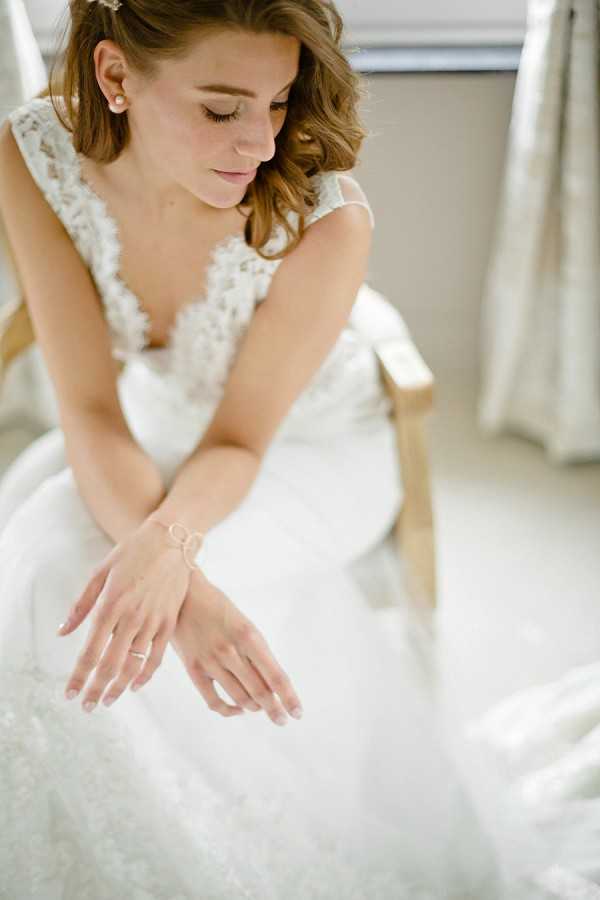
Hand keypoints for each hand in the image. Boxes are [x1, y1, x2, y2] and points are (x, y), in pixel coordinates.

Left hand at [58, 518, 191, 711]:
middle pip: (111, 664)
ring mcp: (153, 621)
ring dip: (119, 687)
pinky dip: (146, 674)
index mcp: (110, 605)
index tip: (70, 693)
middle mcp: (131, 617)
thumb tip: (63, 632)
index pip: (90, 652)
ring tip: (107, 700)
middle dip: (96, 689)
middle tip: (87, 706)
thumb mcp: (100, 573)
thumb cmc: (132, 553)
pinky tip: (135, 685)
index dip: (79, 676)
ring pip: (134, 665)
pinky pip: (157, 656)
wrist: (171, 540)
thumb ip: (81, 605)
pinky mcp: (169, 621)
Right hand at [167, 568, 303, 726]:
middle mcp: (231, 651)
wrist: (184, 595)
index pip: (276, 676)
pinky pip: (214, 701)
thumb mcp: (244, 624)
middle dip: (274, 709)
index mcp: (250, 636)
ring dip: (254, 708)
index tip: (297, 713)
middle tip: (282, 719)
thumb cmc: (219, 608)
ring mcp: (211, 662)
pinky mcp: (194, 669)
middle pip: (260, 692)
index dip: (289, 698)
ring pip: (240, 699)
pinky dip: (229, 710)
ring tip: (260, 708)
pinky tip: (238, 709)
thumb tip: (273, 684)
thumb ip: (257, 652)